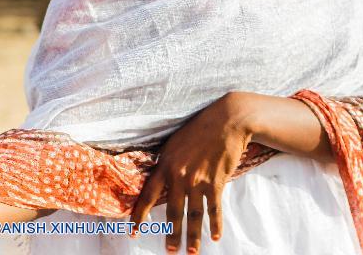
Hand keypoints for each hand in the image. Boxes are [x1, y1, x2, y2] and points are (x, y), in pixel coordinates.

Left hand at [131, 93, 253, 253]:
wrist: (228, 120)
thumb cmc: (201, 128)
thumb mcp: (175, 142)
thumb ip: (167, 161)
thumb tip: (161, 177)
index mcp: (165, 165)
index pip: (148, 196)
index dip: (140, 216)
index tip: (133, 232)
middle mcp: (179, 177)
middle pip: (174, 213)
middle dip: (172, 234)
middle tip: (171, 250)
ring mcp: (198, 181)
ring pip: (194, 215)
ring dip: (193, 236)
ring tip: (192, 251)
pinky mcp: (216, 182)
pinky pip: (214, 209)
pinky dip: (216, 224)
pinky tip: (215, 235)